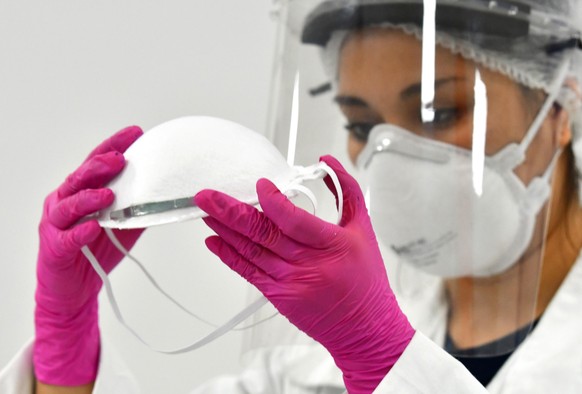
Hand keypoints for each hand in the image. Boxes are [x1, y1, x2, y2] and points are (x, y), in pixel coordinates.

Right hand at [34, 126, 143, 385]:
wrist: (74, 290)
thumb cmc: (96, 251)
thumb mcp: (123, 225)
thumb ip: (137, 207)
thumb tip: (165, 193)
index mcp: (81, 192)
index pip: (97, 163)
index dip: (114, 146)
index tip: (135, 133)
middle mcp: (64, 202)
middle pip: (80, 178)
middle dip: (99, 166)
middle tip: (119, 159)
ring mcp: (56, 225)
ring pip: (69, 205)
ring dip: (89, 198)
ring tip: (108, 194)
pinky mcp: (54, 249)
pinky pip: (67, 238)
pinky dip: (80, 232)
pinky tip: (93, 228)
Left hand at [195, 155, 414, 392]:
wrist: (365, 327)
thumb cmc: (366, 278)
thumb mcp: (363, 228)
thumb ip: (346, 190)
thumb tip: (326, 161)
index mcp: (332, 245)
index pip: (295, 220)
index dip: (273, 201)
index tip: (260, 185)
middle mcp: (308, 265)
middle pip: (263, 234)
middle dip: (229, 212)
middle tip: (206, 195)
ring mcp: (290, 283)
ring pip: (250, 252)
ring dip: (224, 230)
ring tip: (205, 211)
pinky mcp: (279, 296)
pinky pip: (248, 273)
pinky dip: (228, 257)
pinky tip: (213, 241)